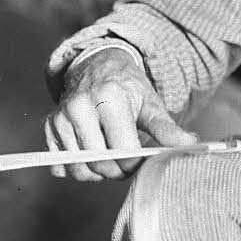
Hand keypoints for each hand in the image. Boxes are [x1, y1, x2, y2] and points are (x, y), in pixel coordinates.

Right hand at [45, 48, 196, 180]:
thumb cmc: (128, 88)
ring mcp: (61, 116)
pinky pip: (61, 164)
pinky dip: (77, 168)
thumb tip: (191, 146)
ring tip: (111, 158)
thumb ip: (168, 129)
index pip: (122, 151)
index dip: (135, 164)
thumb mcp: (151, 105)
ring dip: (98, 173)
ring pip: (79, 168)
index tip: (141, 160)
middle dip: (117, 172)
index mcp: (109, 98)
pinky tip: (91, 154)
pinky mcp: (50, 126)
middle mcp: (80, 106)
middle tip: (127, 162)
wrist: (98, 67)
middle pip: (100, 163)